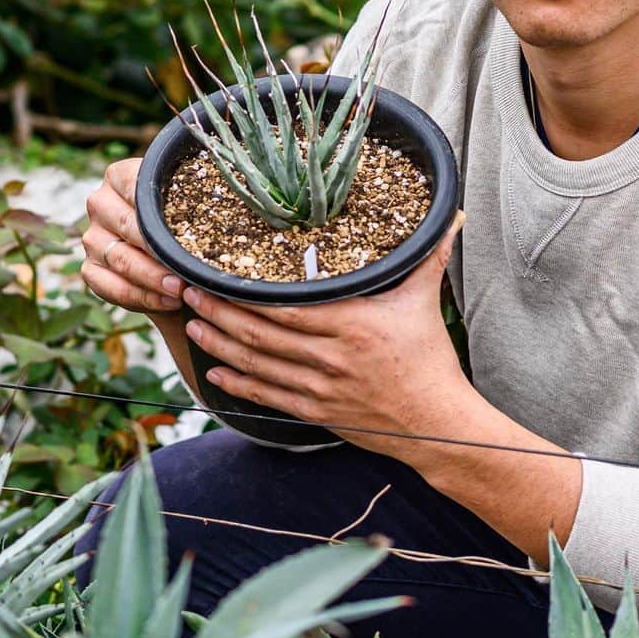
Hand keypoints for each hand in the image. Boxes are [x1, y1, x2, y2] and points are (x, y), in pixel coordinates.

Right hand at [81, 158, 183, 316]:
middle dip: (159, 252)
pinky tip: (168, 302)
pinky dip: (141, 297)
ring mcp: (93, 238)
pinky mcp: (90, 269)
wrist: (178, 266)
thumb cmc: (189, 227)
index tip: (188, 232)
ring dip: (153, 278)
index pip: (135, 187)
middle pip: (128, 226)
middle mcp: (100, 203)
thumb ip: (198, 199)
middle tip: (187, 272)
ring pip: (120, 259)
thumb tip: (227, 203)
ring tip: (181, 290)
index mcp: (120, 176)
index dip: (161, 211)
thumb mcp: (193, 207)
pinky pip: (110, 286)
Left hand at [180, 213, 473, 453]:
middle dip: (218, 312)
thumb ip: (429, 257)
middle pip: (260, 332)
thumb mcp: (425, 301)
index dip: (244, 292)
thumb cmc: (429, 358)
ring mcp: (319, 388)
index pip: (284, 305)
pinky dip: (237, 384)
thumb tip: (450, 215)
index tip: (216, 274)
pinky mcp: (316, 412)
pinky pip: (267, 397)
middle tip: (188, 292)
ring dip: (220, 344)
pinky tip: (214, 371)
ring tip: (193, 323)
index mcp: (351, 323)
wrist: (436, 422)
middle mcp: (329, 356)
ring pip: (257, 364)